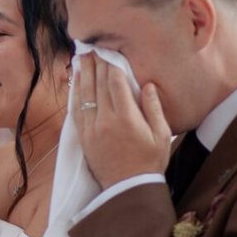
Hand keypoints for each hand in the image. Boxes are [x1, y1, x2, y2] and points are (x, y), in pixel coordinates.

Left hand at [75, 54, 172, 188]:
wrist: (128, 189)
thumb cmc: (150, 162)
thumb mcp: (161, 135)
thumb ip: (153, 108)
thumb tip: (148, 85)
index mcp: (125, 117)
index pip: (115, 83)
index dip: (111, 65)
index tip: (109, 50)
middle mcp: (104, 120)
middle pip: (97, 85)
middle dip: (95, 64)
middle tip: (92, 47)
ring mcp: (91, 128)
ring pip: (83, 95)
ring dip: (83, 74)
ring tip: (81, 58)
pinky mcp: (83, 136)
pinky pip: (76, 109)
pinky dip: (75, 93)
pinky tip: (76, 82)